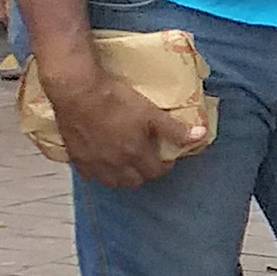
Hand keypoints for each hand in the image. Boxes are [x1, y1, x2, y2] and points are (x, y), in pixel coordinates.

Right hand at [40, 58, 195, 189]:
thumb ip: (175, 129)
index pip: (156, 171)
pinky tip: (101, 162)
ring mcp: (93, 163)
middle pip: (134, 181)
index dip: (165, 166)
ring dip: (122, 177)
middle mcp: (114, 164)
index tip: (166, 157)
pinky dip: (99, 173)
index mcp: (135, 154)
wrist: (78, 93)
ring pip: (111, 182)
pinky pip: (89, 175)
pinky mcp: (76, 156)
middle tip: (147, 161)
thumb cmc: (116, 101)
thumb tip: (201, 136)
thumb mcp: (151, 113)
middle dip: (145, 174)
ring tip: (126, 164)